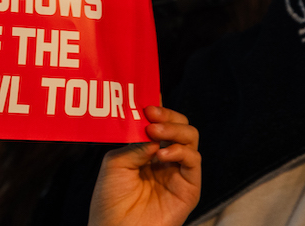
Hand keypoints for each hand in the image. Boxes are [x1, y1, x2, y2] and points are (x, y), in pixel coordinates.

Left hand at [88, 107, 200, 225]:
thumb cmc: (110, 199)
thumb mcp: (115, 163)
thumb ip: (135, 143)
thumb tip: (152, 133)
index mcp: (146, 150)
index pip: (160, 122)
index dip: (157, 109)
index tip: (146, 103)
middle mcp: (165, 159)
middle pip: (180, 125)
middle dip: (168, 116)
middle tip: (151, 115)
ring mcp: (178, 172)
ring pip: (191, 137)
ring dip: (174, 130)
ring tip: (154, 133)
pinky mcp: (189, 188)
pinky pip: (194, 160)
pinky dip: (180, 151)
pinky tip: (162, 154)